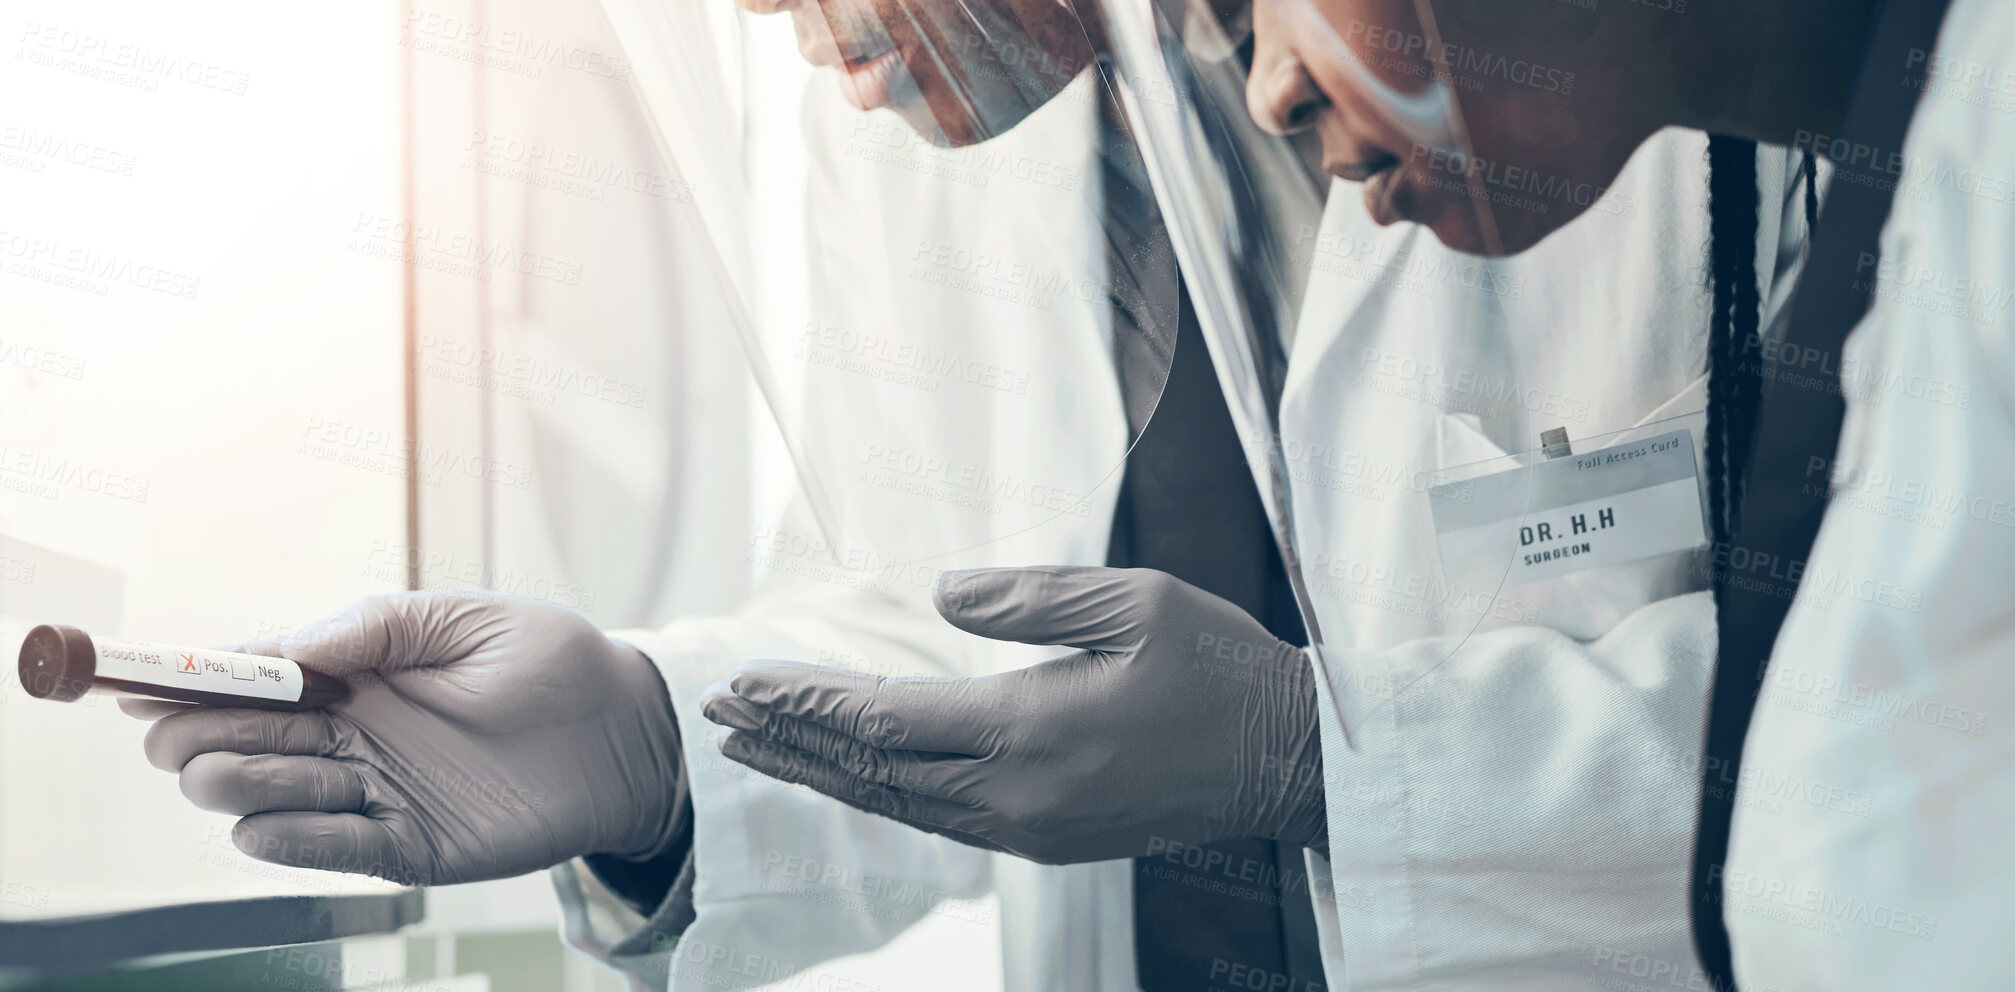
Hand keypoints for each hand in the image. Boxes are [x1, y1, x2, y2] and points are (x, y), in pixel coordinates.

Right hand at [129, 591, 684, 886]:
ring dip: (248, 783)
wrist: (628, 730)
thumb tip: (286, 647)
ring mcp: (375, 791)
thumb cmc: (552, 662)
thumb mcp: (466, 619)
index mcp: (354, 672)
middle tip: (188, 734)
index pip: (251, 678)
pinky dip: (289, 840)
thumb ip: (377, 626)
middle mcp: (351, 734)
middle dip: (200, 736)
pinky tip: (263, 827)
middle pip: (238, 741)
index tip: (137, 683)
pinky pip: (332, 850)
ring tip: (271, 767)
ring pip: (268, 797)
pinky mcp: (409, 844)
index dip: (190, 680)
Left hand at [702, 566, 1325, 864]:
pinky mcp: (1046, 840)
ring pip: (898, 806)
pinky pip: (938, 822)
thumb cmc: (1220, 667)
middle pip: (872, 772)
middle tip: (717, 716)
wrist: (1288, 761)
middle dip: (790, 740)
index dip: (807, 700)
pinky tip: (852, 776)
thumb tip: (939, 594)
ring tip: (761, 747)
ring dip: (822, 773)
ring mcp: (1030, 829)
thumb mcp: (1135, 600)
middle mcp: (1017, 796)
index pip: (885, 719)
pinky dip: (878, 795)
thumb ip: (1031, 598)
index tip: (741, 683)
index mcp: (1031, 731)